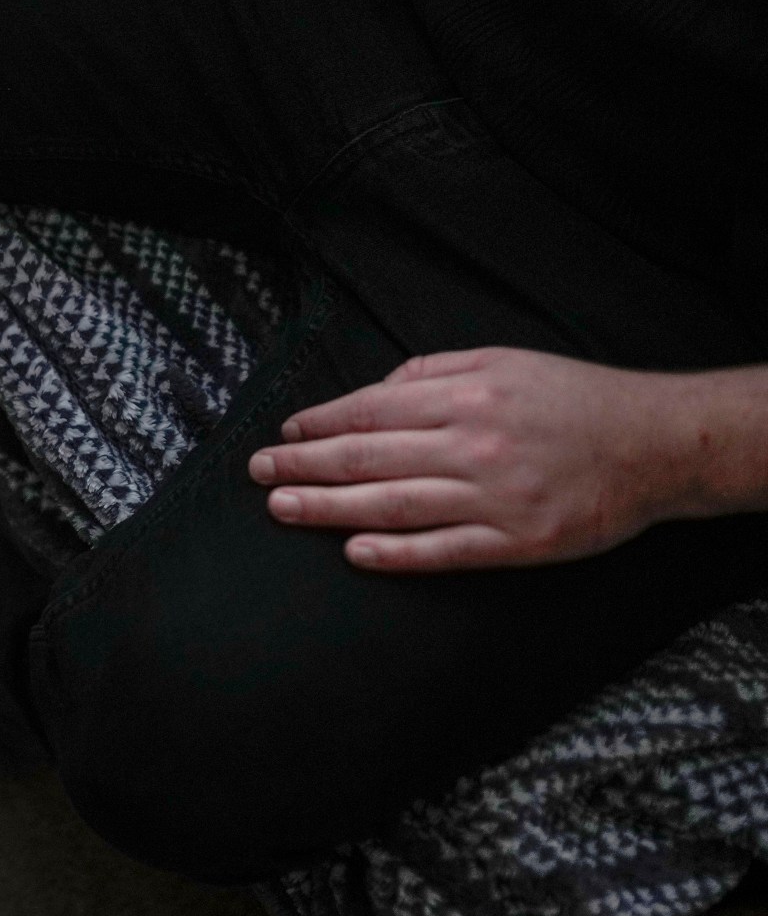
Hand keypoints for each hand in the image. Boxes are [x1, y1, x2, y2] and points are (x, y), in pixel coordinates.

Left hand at [246, 348, 707, 572]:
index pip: (369, 411)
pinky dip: (395, 554)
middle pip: (367, 457)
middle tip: (258, 473)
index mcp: (466, 397)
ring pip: (392, 505)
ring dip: (328, 508)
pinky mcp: (517, 541)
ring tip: (281, 509)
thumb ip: (433, 372)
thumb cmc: (574, 400)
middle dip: (303, 466)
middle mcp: (473, 446)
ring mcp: (495, 498)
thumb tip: (373, 393)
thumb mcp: (503, 361)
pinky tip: (354, 552)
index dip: (318, 424)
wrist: (657, 445)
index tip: (283, 434)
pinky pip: (443, 550)